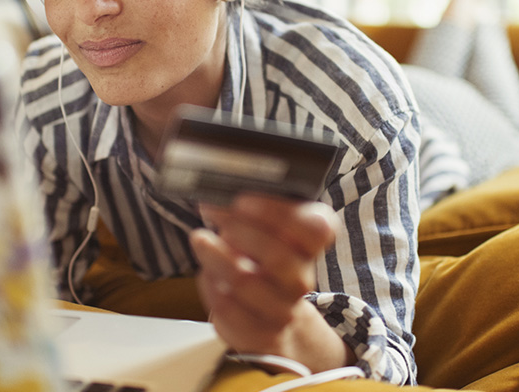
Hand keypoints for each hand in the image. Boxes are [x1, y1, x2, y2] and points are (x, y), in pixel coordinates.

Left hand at [190, 193, 351, 372]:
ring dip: (216, 256)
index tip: (243, 200)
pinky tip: (208, 272)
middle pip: (278, 256)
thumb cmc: (265, 259)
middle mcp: (302, 278)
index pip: (317, 229)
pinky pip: (228, 308)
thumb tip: (222, 187)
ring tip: (201, 240)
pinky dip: (211, 285)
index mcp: (311, 245)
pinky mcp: (258, 332)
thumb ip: (256, 209)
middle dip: (238, 230)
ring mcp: (282, 309)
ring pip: (246, 282)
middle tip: (212, 212)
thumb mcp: (268, 229)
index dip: (279, 214)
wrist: (273, 316)